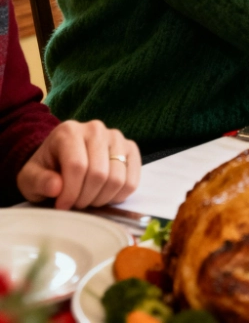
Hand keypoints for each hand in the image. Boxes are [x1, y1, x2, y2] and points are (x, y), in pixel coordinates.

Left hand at [17, 120, 140, 208]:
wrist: (61, 158)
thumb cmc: (46, 169)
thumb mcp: (30, 177)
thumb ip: (39, 181)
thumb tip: (56, 187)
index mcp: (69, 132)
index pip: (77, 166)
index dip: (70, 193)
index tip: (62, 206)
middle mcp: (96, 129)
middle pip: (99, 173)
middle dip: (85, 198)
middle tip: (75, 204)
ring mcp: (117, 137)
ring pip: (117, 178)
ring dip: (101, 198)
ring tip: (88, 199)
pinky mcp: (130, 148)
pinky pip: (132, 180)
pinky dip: (118, 195)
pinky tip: (103, 194)